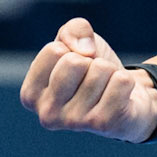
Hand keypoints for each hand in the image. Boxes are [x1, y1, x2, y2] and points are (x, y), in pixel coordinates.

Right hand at [19, 18, 156, 142]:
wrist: (125, 99)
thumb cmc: (92, 71)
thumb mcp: (76, 43)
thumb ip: (72, 31)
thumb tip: (85, 50)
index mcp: (30, 94)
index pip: (54, 51)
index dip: (72, 51)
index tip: (76, 68)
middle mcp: (47, 114)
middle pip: (74, 62)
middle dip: (91, 61)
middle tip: (93, 78)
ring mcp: (75, 123)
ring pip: (101, 70)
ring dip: (109, 72)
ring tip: (106, 88)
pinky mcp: (104, 125)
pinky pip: (122, 81)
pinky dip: (126, 81)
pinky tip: (120, 96)